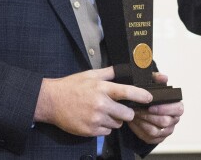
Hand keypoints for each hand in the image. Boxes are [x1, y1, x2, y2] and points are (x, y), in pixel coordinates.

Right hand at [33, 66, 152, 135]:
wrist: (51, 101)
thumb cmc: (71, 86)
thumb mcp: (90, 74)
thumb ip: (109, 72)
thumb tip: (124, 68)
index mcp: (102, 88)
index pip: (127, 92)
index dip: (141, 96)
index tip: (149, 98)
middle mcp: (100, 104)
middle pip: (127, 114)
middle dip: (126, 113)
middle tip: (119, 109)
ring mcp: (95, 119)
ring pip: (117, 124)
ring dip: (114, 120)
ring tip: (103, 113)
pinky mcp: (89, 131)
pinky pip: (106, 132)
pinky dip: (104, 128)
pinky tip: (95, 119)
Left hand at [126, 73, 183, 144]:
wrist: (144, 106)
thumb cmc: (151, 96)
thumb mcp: (154, 84)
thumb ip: (158, 79)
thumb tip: (164, 77)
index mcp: (177, 107)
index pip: (178, 109)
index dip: (165, 108)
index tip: (151, 106)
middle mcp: (174, 120)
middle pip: (165, 122)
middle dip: (149, 116)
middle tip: (137, 110)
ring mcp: (166, 131)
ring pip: (155, 131)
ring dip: (142, 123)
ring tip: (133, 115)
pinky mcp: (157, 139)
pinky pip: (148, 138)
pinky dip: (138, 130)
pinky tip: (132, 122)